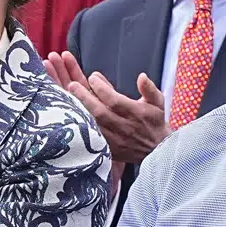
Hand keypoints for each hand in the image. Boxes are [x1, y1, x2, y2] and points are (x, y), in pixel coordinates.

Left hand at [45, 53, 167, 164]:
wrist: (157, 150)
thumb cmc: (155, 122)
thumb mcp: (158, 102)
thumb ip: (149, 89)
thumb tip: (141, 76)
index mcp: (135, 113)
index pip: (114, 100)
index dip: (101, 88)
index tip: (92, 76)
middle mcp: (124, 127)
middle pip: (100, 112)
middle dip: (84, 97)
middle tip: (72, 84)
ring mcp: (115, 140)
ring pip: (93, 125)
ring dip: (80, 111)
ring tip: (67, 98)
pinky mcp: (109, 149)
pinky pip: (92, 137)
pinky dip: (82, 126)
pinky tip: (71, 117)